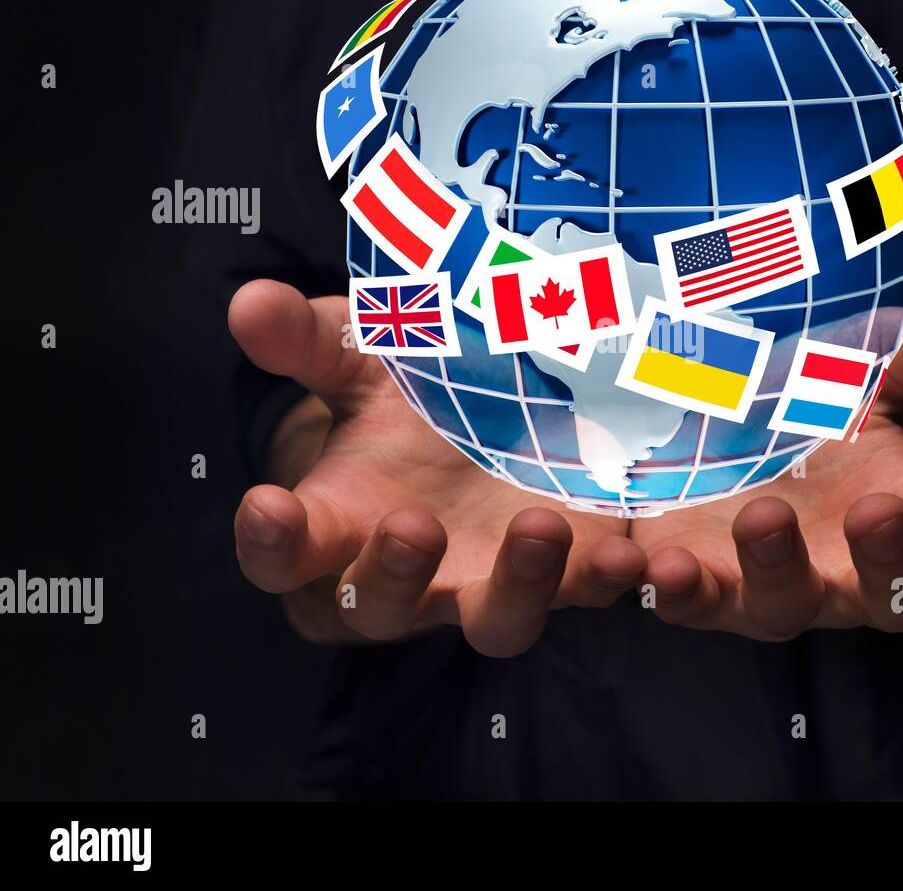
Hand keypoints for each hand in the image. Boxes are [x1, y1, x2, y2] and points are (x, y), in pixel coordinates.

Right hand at [228, 280, 643, 655]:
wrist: (498, 414)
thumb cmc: (407, 398)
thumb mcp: (361, 358)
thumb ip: (310, 340)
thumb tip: (249, 303)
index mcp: (338, 520)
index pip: (283, 551)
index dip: (269, 541)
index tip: (267, 507)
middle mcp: (410, 571)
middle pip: (378, 605)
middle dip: (390, 574)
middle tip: (412, 524)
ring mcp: (490, 580)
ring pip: (495, 620)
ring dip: (515, 585)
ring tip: (538, 526)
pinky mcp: (565, 572)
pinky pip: (584, 592)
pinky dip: (606, 579)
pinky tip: (631, 554)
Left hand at [628, 289, 902, 638]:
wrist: (761, 471)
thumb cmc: (839, 422)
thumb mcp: (878, 378)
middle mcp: (851, 570)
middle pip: (888, 591)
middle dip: (889, 557)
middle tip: (877, 510)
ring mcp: (776, 586)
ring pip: (785, 605)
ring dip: (775, 571)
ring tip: (763, 521)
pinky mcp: (704, 585)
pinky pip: (690, 602)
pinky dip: (669, 591)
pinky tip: (647, 565)